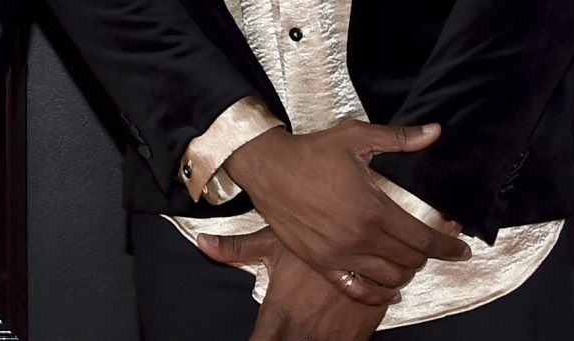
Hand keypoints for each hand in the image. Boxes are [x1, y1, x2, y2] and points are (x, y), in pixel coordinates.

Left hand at [200, 228, 387, 340]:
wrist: (370, 247)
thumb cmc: (319, 241)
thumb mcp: (273, 242)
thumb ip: (234, 249)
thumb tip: (203, 243)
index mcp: (278, 313)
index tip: (255, 339)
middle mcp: (302, 331)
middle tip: (278, 332)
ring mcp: (330, 338)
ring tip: (302, 327)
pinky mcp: (355, 339)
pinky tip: (324, 331)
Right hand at [222, 121, 466, 297]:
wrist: (267, 168)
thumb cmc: (310, 152)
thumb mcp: (356, 137)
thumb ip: (399, 139)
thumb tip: (434, 131)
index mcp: (373, 209)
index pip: (423, 239)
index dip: (448, 247)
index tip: (462, 250)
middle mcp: (358, 237)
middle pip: (409, 260)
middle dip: (427, 257)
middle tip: (431, 248)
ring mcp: (339, 254)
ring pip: (388, 278)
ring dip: (405, 273)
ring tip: (409, 262)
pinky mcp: (321, 262)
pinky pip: (356, 289)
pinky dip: (377, 294)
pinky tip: (388, 290)